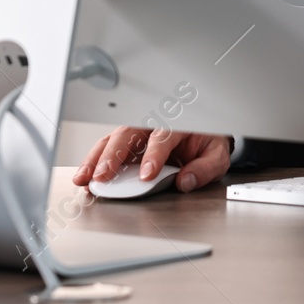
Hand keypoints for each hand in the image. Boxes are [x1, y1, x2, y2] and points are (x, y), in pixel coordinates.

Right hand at [73, 126, 232, 193]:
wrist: (205, 133)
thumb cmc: (207, 143)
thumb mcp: (217, 155)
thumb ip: (205, 168)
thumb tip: (186, 181)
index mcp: (179, 123)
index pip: (163, 136)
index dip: (154, 156)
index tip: (146, 175)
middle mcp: (154, 124)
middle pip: (129, 133)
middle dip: (114, 155)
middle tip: (104, 176)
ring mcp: (138, 132)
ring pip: (113, 139)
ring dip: (97, 159)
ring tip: (85, 178)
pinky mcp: (128, 142)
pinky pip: (108, 147)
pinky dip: (94, 162)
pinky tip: (85, 176)